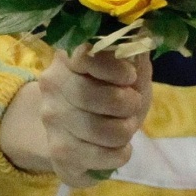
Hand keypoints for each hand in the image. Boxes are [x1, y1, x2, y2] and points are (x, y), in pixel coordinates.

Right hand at [0, 45, 152, 185]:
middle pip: (90, 96)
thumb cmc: (114, 92)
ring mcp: (50, 122)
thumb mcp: (130, 70)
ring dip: (125, 130)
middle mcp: (51, 88)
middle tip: (132, 105)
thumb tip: (144, 38)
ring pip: (98, 130)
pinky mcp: (58, 154)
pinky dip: (119, 154)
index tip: (129, 76)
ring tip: (125, 127)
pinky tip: (119, 148)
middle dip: (126, 103)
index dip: (112, 68)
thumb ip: (135, 57)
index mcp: (69, 60)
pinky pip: (98, 157)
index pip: (83, 56)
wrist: (84, 131)